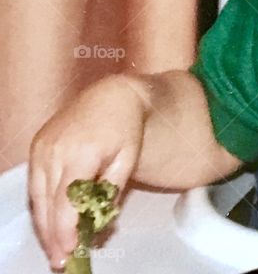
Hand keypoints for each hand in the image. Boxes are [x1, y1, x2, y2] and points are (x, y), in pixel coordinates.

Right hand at [28, 74, 146, 269]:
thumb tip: (98, 225)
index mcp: (82, 153)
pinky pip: (34, 184)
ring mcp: (42, 148)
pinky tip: (49, 223)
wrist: (112, 95)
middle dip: (53, 235)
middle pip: (48, 203)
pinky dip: (41, 206)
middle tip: (61, 261)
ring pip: (37, 197)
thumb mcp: (128, 159)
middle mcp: (55, 151)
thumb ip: (111, 191)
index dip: (66, 229)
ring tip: (55, 248)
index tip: (71, 250)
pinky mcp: (36, 147)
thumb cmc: (126, 128)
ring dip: (44, 225)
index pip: (67, 201)